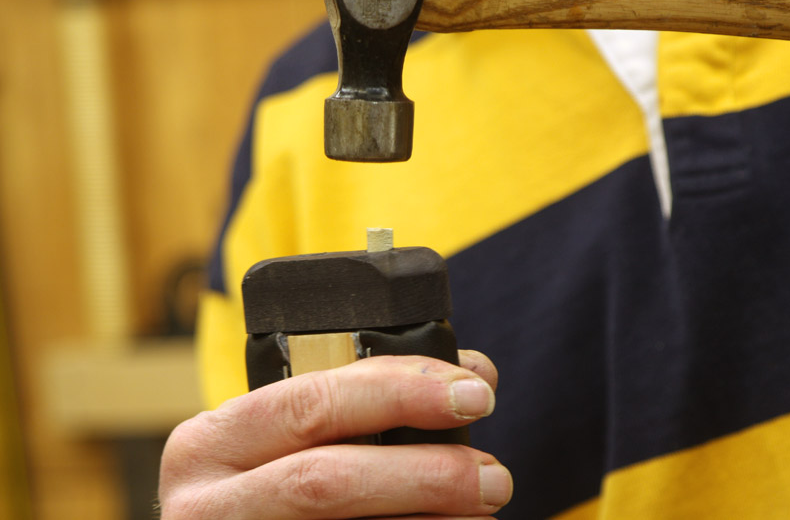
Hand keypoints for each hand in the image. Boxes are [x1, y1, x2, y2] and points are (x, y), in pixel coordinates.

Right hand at [158, 350, 511, 518]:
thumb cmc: (259, 481)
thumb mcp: (280, 437)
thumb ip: (357, 403)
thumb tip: (469, 374)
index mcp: (210, 442)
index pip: (312, 402)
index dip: (398, 393)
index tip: (472, 392)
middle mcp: (206, 503)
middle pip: (327, 479)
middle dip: (424, 473)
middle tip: (492, 475)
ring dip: (426, 518)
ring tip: (481, 507)